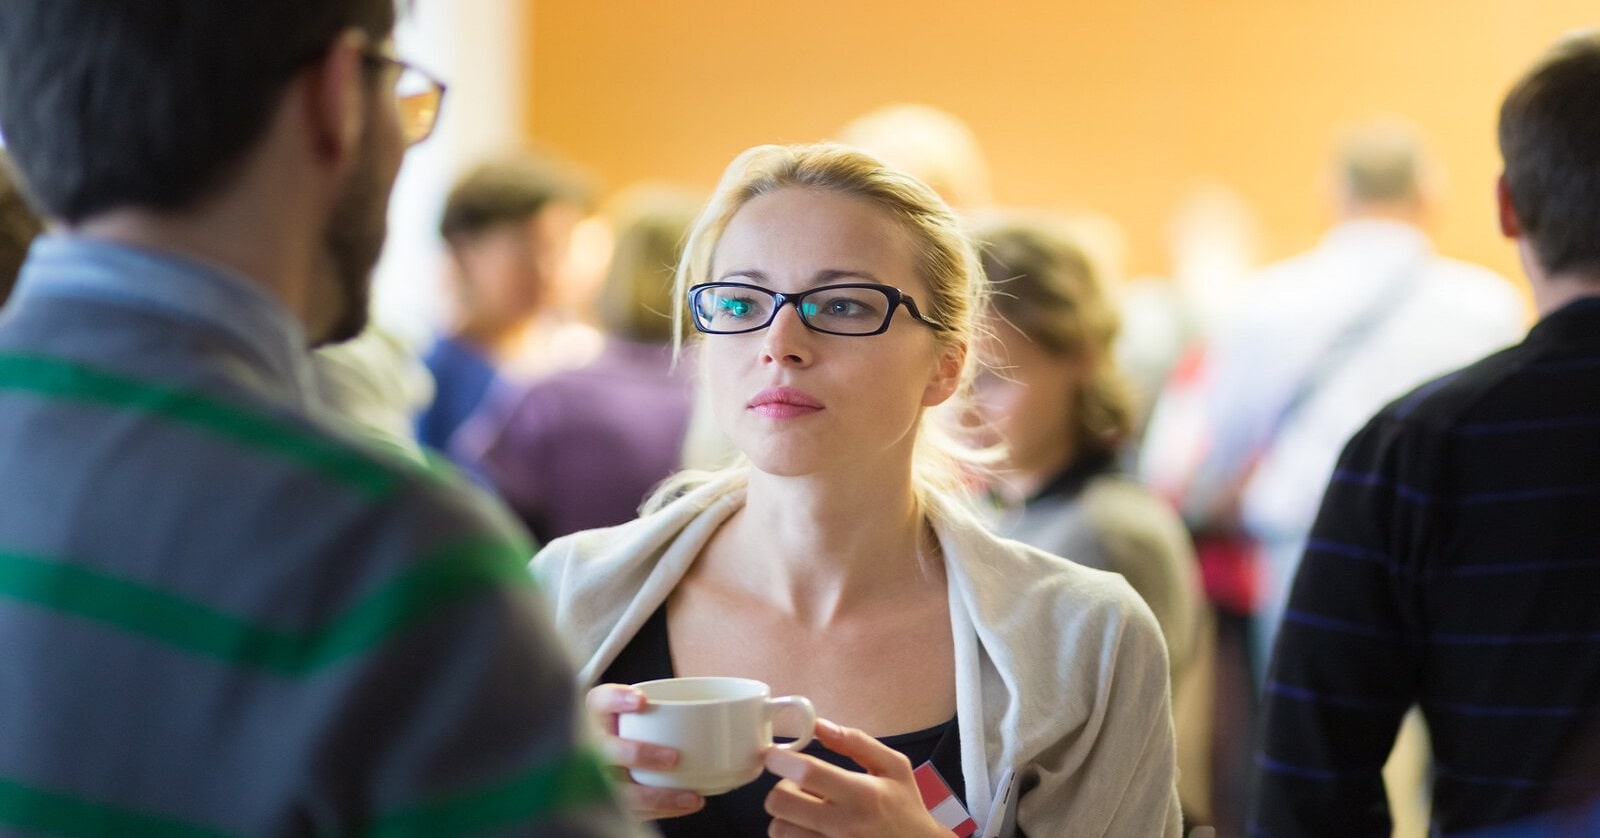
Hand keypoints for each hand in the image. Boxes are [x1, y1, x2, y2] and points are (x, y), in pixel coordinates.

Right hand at [585, 683, 704, 819]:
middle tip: (673, 757)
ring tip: (689, 796)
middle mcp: (592, 744)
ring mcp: (597, 776)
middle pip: (605, 750)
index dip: (617, 700)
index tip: (642, 701)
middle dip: (638, 754)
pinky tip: (687, 802)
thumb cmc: (640, 725)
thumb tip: (750, 724)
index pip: (600, 701)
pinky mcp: (609, 799)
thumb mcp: (648, 708)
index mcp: (600, 713)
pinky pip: (632, 810)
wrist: (610, 754)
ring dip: (654, 795)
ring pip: (617, 791)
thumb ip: (684, 709)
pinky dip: (662, 809)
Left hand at [763, 718, 950, 837]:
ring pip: (779, 828)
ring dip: (786, 817)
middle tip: (797, 788)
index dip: (780, 759)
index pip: (807, 772)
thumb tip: (818, 725)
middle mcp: (845, 825)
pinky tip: (813, 830)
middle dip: (781, 789)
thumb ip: (857, 742)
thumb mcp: (895, 767)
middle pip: (780, 802)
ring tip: (808, 813)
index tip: (775, 754)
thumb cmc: (905, 808)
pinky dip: (794, 835)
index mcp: (863, 794)